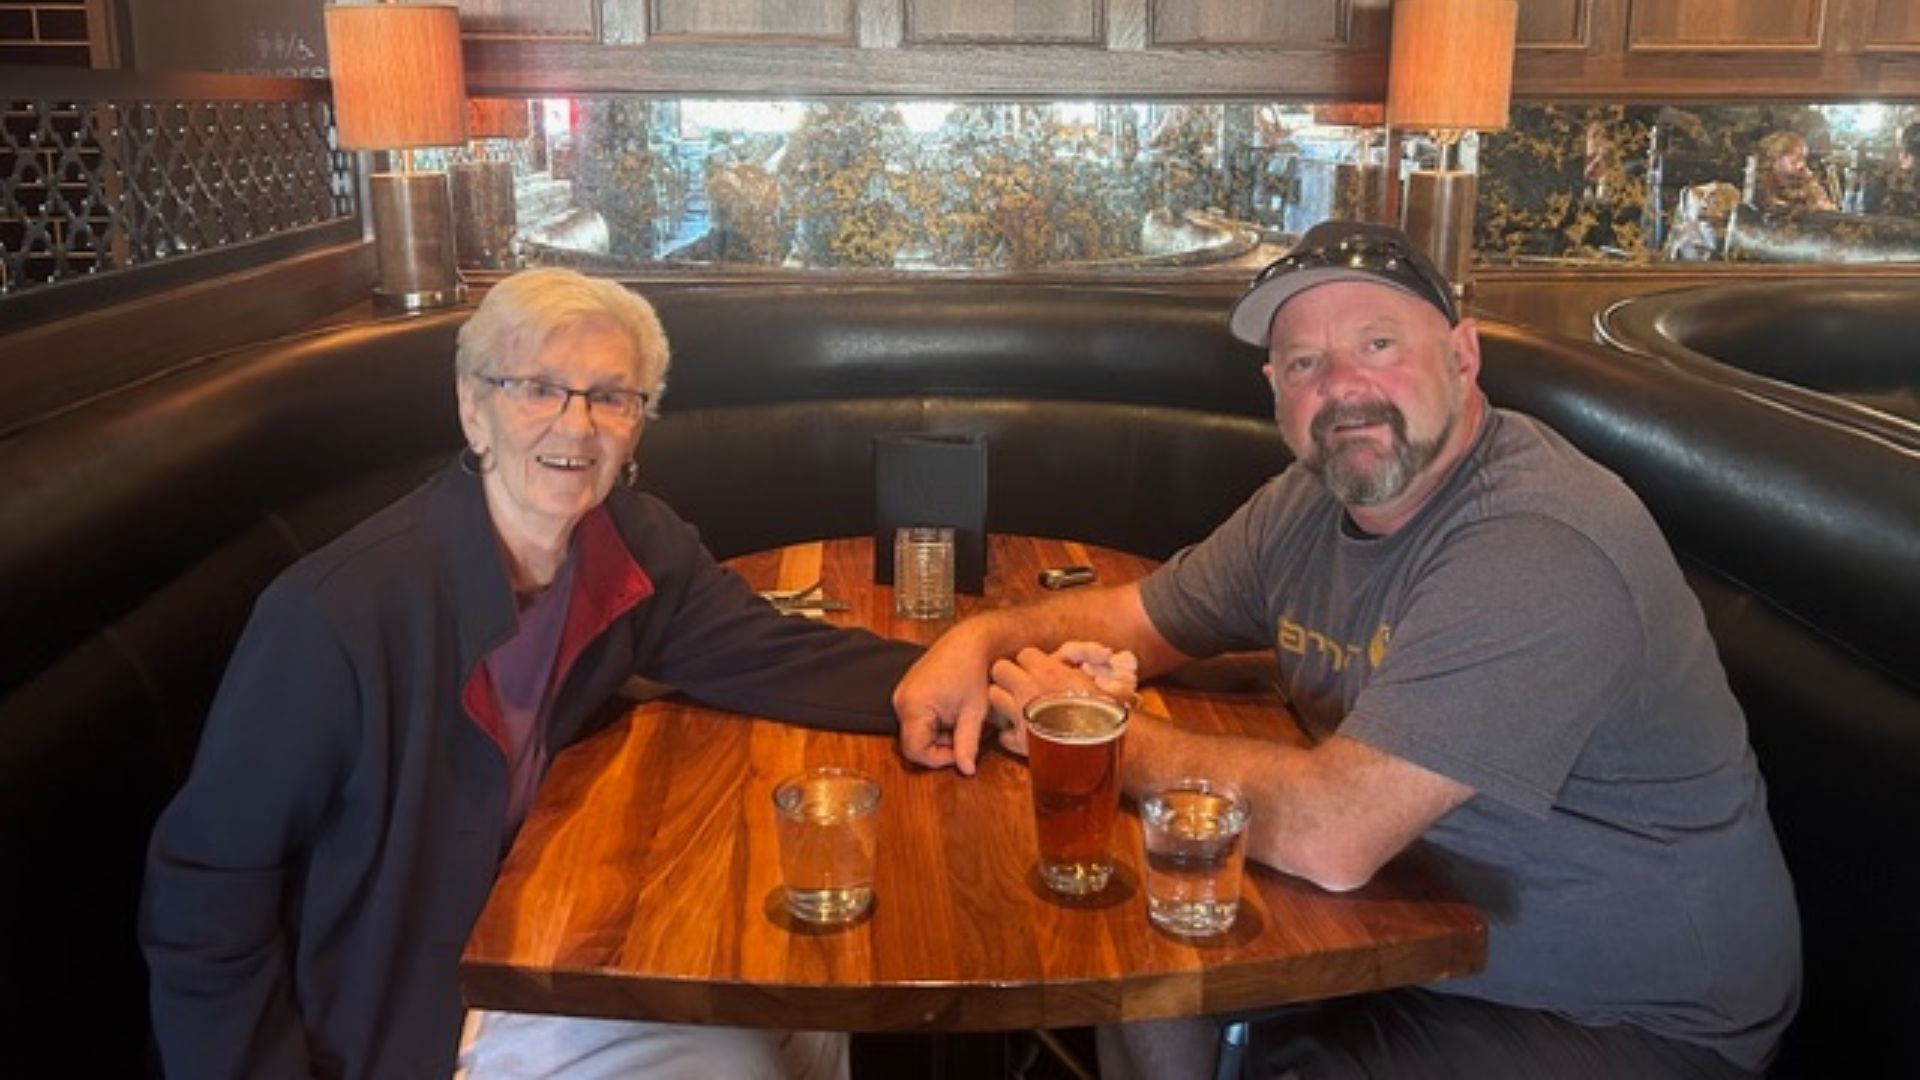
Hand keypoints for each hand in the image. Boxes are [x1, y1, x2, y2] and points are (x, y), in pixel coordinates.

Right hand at [893, 627, 995, 774]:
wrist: (969, 640)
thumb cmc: (972, 671)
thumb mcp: (973, 712)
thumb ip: (967, 744)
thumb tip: (966, 770)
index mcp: (913, 705)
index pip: (915, 750)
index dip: (938, 759)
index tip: (959, 752)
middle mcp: (900, 700)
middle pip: (914, 742)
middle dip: (940, 745)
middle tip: (963, 733)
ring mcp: (902, 694)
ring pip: (915, 731)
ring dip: (938, 733)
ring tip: (960, 719)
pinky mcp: (907, 691)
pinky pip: (915, 718)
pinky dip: (934, 722)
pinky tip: (952, 711)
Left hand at [985, 645, 1132, 757]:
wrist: (1101, 748)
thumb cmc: (1106, 714)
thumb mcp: (1098, 683)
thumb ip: (1082, 669)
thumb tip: (1093, 657)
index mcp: (1049, 672)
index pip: (1025, 653)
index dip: (1031, 661)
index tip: (1038, 670)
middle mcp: (1028, 690)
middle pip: (1000, 669)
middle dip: (1008, 675)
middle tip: (1020, 684)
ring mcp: (1020, 715)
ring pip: (994, 696)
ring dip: (1003, 700)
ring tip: (1018, 707)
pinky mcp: (1018, 741)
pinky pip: (1002, 734)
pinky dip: (1010, 735)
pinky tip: (1024, 735)